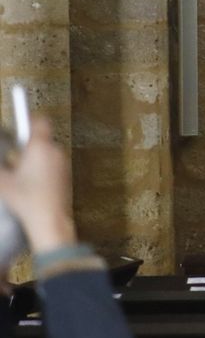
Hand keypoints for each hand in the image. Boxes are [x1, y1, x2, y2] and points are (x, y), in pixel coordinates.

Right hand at [0, 119, 76, 253]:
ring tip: (21, 172)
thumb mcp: (3, 180)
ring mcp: (62, 163)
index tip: (22, 119)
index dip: (29, 118)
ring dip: (35, 156)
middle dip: (27, 143)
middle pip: (42, 138)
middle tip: (14, 154)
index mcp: (40, 147)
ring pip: (47, 152)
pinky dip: (43, 167)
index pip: (39, 120)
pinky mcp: (66, 174)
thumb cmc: (28, 200)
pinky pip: (53, 163)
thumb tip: (0, 161)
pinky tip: (32, 181)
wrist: (49, 219)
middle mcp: (55, 151)